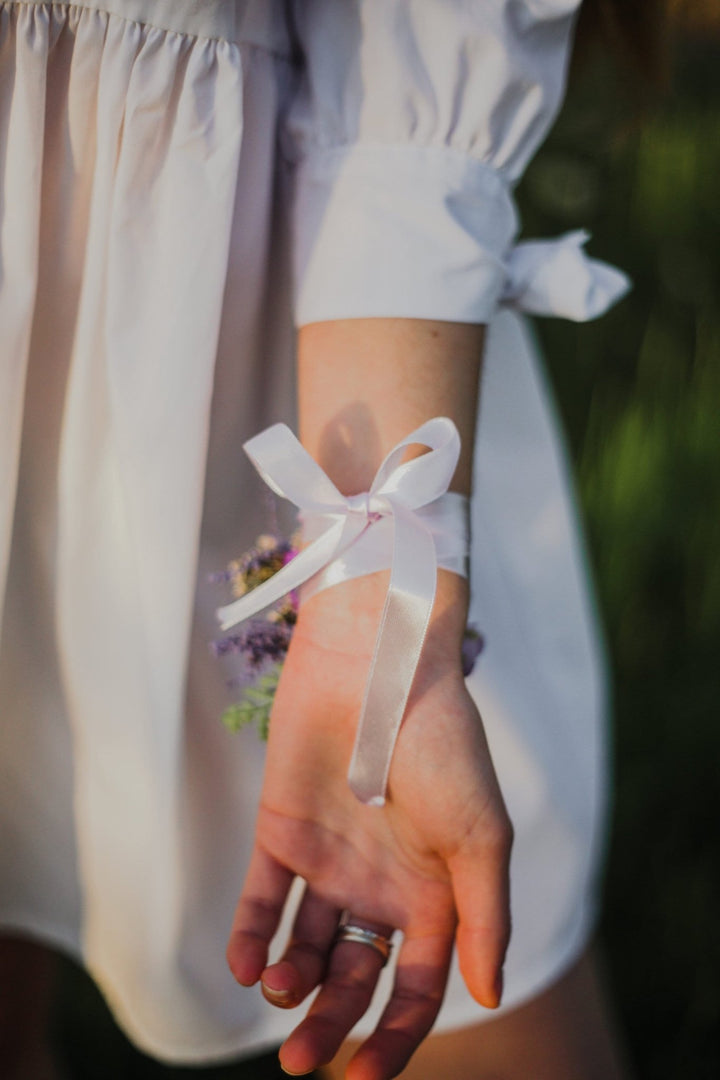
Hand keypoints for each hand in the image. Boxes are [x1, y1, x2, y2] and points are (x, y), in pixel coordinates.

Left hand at [226, 572, 512, 1079]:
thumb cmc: (441, 745)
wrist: (379, 666)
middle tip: (301, 1063)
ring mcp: (330, 861)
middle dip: (331, 1025)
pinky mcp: (282, 832)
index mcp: (435, 893)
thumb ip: (484, 916)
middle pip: (355, 979)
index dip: (394, 1038)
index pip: (418, 988)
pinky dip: (247, 938)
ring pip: (303, 949)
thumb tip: (489, 995)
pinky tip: (245, 964)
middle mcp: (381, 886)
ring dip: (288, 984)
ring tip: (280, 992)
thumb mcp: (481, 834)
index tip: (362, 1076)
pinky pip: (259, 901)